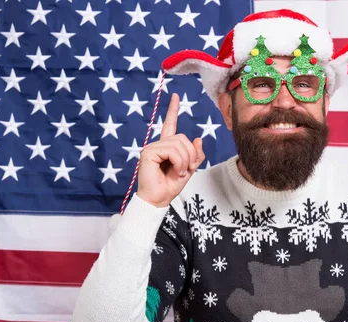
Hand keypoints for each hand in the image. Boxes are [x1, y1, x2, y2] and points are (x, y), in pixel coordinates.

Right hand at [136, 93, 204, 207]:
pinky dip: (179, 162)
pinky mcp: (148, 152)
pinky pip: (172, 151)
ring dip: (185, 161)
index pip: (170, 124)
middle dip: (190, 155)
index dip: (173, 110)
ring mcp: (151, 147)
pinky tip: (174, 171)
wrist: (159, 199)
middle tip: (185, 170)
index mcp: (166, 146)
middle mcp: (158, 144)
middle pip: (183, 138)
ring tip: (179, 172)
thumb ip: (195, 155)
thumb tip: (199, 139)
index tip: (175, 96)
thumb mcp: (189, 169)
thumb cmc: (170, 185)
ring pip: (179, 144)